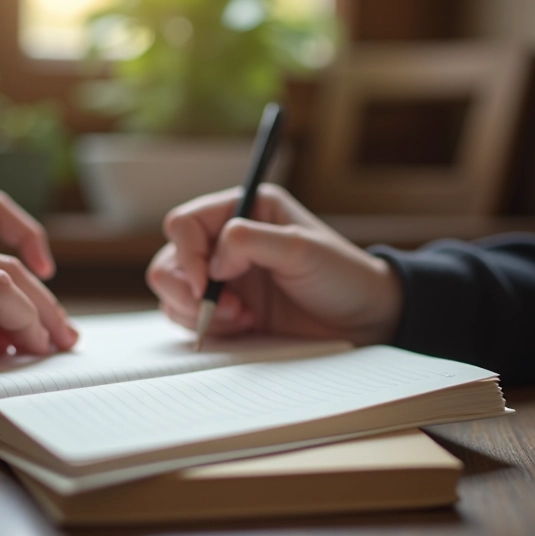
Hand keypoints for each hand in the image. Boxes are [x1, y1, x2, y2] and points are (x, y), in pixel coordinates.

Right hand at [147, 184, 402, 344]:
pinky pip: (188, 317)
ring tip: (242, 318)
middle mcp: (227, 240)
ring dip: (198, 310)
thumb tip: (213, 259)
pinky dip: (208, 326)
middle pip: (170, 258)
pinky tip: (245, 326)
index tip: (205, 282)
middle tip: (223, 306)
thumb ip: (251, 241)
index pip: (185, 222)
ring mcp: (224, 277)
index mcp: (244, 209)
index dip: (187, 253)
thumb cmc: (342, 276)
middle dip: (188, 288)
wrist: (364, 320)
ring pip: (173, 291)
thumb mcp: (301, 249)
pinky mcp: (226, 308)